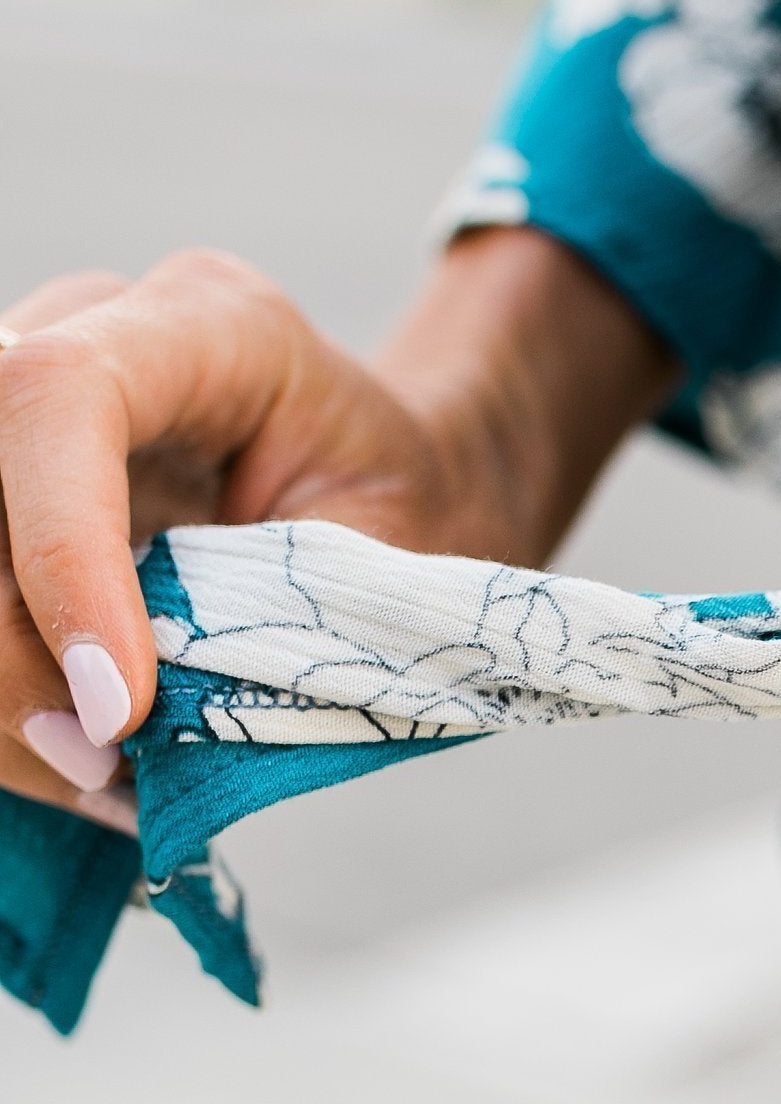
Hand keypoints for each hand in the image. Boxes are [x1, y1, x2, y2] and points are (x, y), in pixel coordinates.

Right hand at [0, 229, 674, 822]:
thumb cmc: (416, 524)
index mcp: (215, 326)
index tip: (115, 705)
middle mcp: (100, 335)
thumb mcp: (387, 575)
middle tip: (102, 762)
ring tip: (100, 777)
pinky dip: (7, 691)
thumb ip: (273, 630)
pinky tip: (82, 759)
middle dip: (11, 645)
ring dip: (3, 685)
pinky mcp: (14, 482)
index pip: (61, 395)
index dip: (58, 552)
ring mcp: (39, 406)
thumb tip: (126, 728)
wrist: (415, 487)